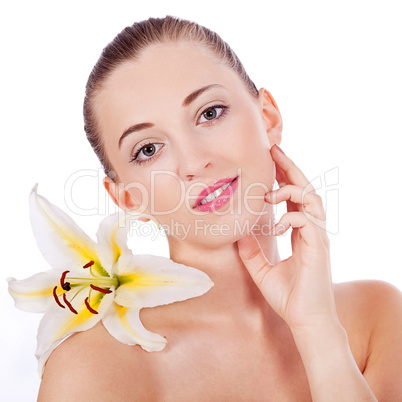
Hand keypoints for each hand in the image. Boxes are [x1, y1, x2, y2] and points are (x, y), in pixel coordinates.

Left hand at [237, 144, 336, 332]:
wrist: (304, 320)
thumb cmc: (288, 297)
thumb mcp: (261, 270)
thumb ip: (251, 251)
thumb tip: (239, 233)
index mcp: (300, 233)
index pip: (295, 198)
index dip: (284, 178)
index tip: (271, 161)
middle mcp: (312, 231)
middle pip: (306, 190)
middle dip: (290, 168)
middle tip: (274, 149)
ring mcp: (317, 238)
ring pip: (311, 199)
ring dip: (290, 190)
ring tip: (270, 190)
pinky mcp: (318, 248)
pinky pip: (306, 221)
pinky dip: (290, 218)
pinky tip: (277, 226)